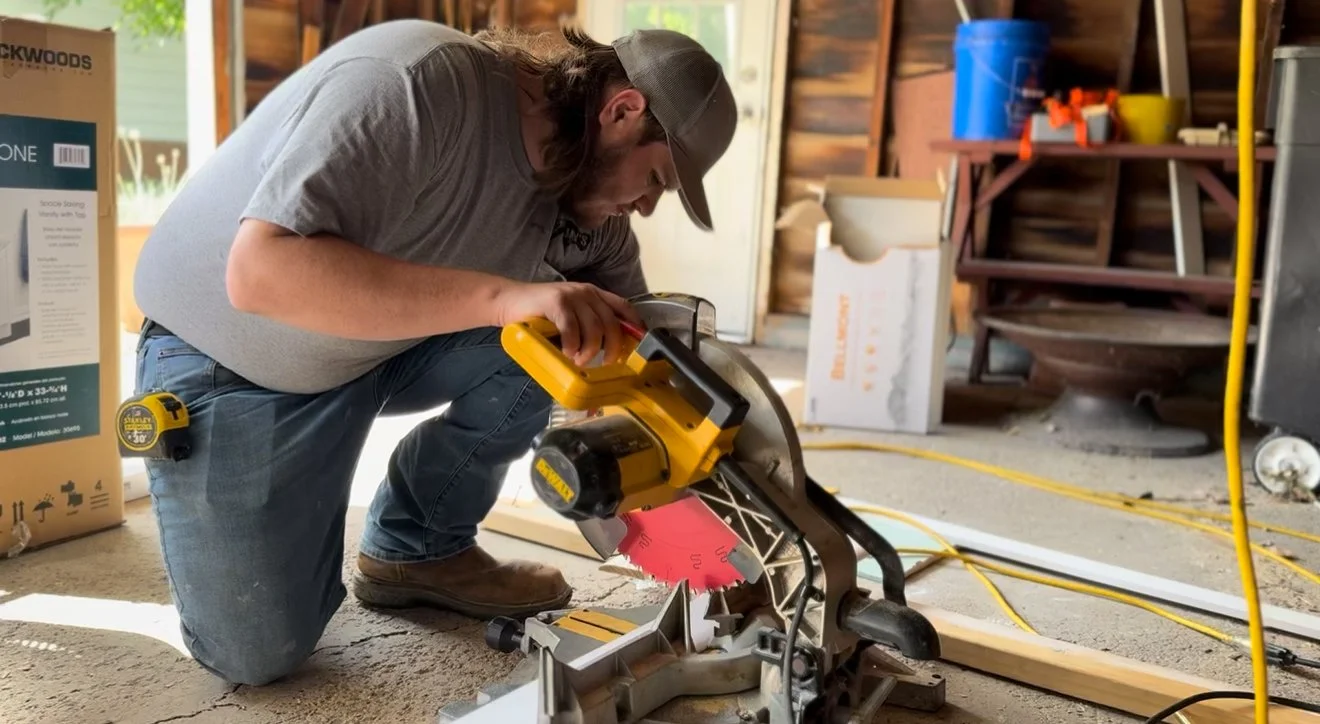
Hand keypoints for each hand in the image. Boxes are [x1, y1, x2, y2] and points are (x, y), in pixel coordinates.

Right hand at [495, 282, 642, 365]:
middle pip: (611, 323)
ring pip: (594, 328)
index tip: (640, 342)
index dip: (635, 324)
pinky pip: (572, 328)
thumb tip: (609, 350)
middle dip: (612, 348)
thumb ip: (588, 326)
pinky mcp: (555, 302)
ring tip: (579, 359)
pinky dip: (572, 345)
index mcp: (594, 294)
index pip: (623, 306)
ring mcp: (571, 295)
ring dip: (589, 350)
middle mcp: (586, 292)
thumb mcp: (571, 316)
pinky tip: (568, 352)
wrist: (509, 301)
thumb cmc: (541, 314)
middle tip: (605, 362)